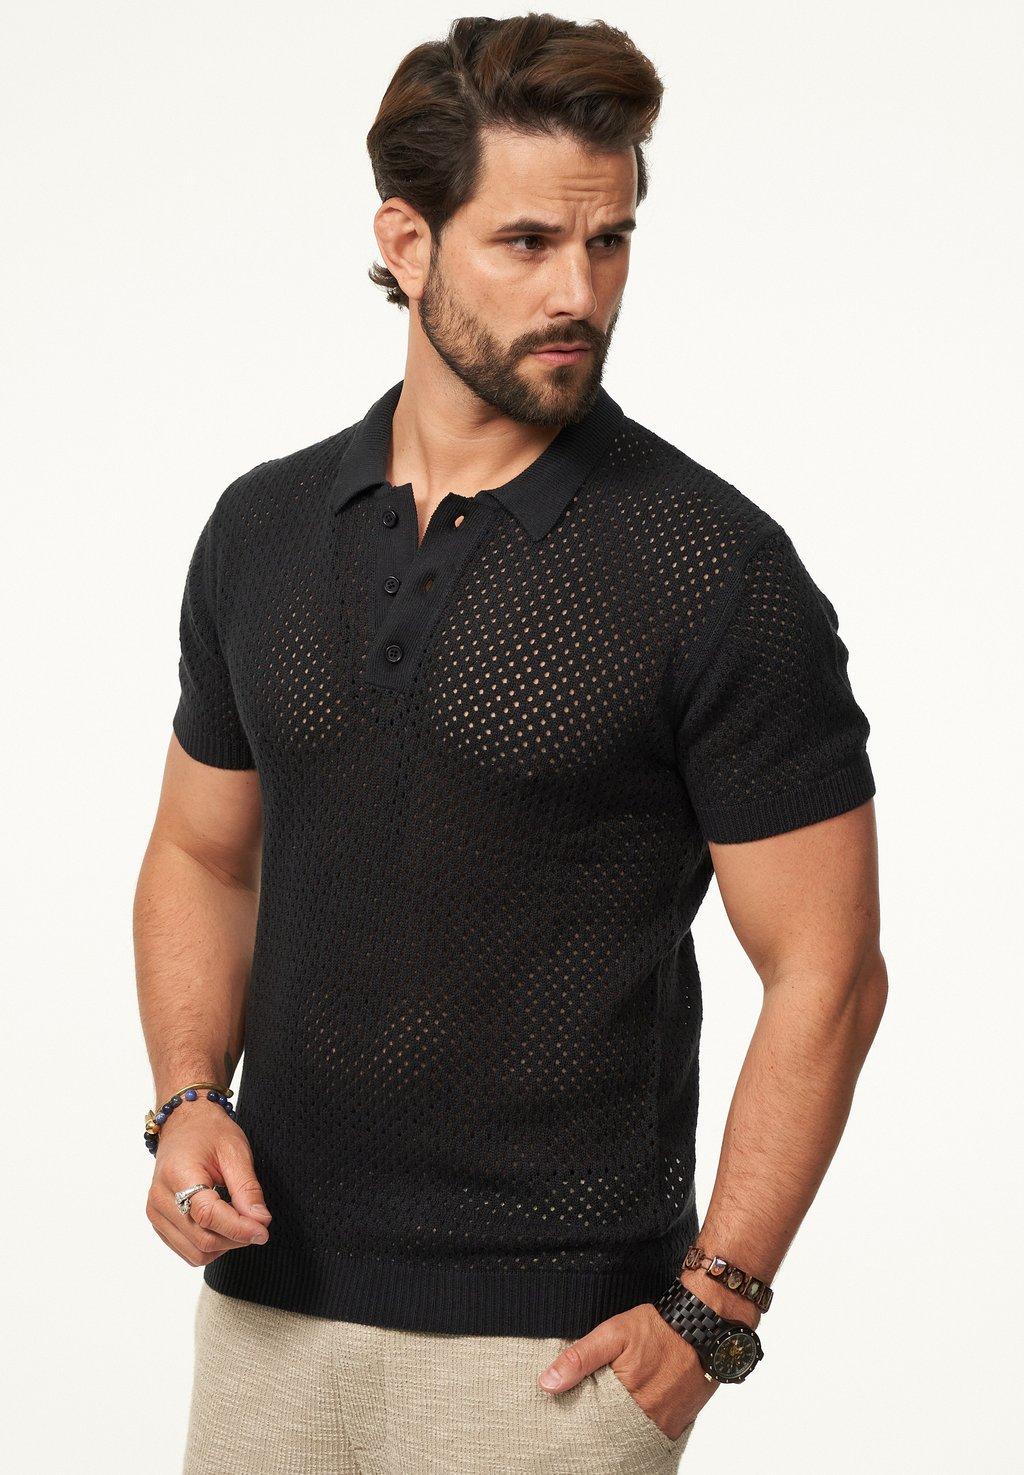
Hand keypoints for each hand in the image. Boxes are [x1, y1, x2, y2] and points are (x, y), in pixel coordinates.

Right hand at [145, 1099, 272, 1266]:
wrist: (182, 1124)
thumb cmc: (208, 1132)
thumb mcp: (235, 1151)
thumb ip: (247, 1189)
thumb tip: (260, 1222)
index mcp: (177, 1175)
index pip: (208, 1215)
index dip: (239, 1228)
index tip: (263, 1231)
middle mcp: (160, 1199)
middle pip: (202, 1240)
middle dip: (236, 1238)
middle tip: (258, 1223)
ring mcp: (156, 1214)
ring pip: (195, 1253)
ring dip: (224, 1244)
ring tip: (238, 1219)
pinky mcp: (159, 1223)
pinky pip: (188, 1250)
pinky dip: (210, 1244)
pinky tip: (222, 1223)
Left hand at [537, 1301, 718, 1441]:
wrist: (705, 1325)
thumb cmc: (658, 1328)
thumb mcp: (613, 1334)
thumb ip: (580, 1358)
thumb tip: (547, 1383)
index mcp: (628, 1398)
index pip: (594, 1423)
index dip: (584, 1418)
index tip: (574, 1412)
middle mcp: (650, 1418)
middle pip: (616, 1432)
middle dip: (605, 1424)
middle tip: (600, 1408)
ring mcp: (668, 1423)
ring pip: (637, 1434)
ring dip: (626, 1424)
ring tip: (619, 1407)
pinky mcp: (681, 1422)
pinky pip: (657, 1433)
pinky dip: (646, 1424)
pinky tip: (639, 1409)